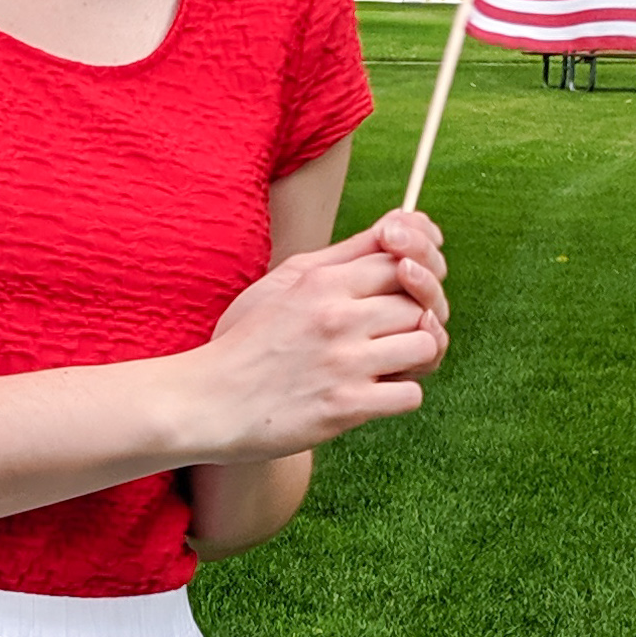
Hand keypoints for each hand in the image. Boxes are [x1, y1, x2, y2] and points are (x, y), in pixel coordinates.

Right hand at [189, 208, 445, 461]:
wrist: (208, 402)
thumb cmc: (247, 341)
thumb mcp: (284, 284)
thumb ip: (340, 257)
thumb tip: (394, 228)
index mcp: (322, 282)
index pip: (400, 260)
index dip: (412, 277)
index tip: (398, 296)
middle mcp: (336, 317)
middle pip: (420, 303)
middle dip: (416, 320)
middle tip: (396, 336)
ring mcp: (343, 363)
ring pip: (427, 346)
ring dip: (416, 358)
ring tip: (391, 365)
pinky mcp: (346, 407)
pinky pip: (411, 394)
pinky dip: (400, 396)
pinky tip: (376, 394)